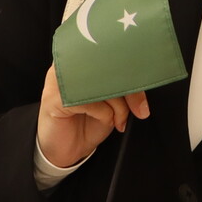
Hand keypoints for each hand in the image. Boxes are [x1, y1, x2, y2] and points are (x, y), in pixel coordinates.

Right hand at [35, 65, 149, 168]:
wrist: (67, 150)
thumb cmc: (89, 121)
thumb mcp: (113, 101)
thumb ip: (124, 86)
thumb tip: (145, 80)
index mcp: (81, 57)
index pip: (110, 52)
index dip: (131, 66)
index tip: (146, 80)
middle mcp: (68, 64)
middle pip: (108, 66)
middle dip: (130, 90)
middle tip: (140, 108)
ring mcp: (59, 81)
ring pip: (102, 84)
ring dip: (119, 106)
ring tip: (119, 119)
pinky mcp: (54, 99)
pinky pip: (91, 102)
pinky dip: (105, 114)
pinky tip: (105, 121)